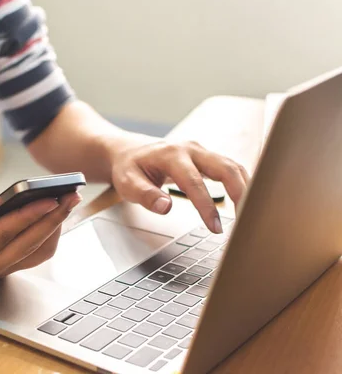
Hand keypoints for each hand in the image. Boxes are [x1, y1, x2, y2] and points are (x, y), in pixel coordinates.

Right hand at [0, 192, 81, 282]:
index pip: (6, 233)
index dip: (30, 215)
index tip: (51, 199)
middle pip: (29, 243)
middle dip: (53, 218)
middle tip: (72, 196)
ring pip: (36, 251)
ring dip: (54, 227)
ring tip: (67, 202)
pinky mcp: (3, 267)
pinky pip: (32, 254)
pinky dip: (47, 235)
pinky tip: (53, 216)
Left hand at [110, 139, 248, 232]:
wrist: (129, 152)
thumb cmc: (128, 168)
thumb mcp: (127, 183)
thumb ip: (145, 195)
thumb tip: (166, 207)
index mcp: (171, 155)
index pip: (194, 182)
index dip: (206, 206)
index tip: (215, 228)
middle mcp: (190, 149)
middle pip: (225, 167)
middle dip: (240, 193)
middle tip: (246, 221)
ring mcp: (201, 152)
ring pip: (233, 166)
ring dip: (246, 189)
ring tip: (250, 216)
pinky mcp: (207, 158)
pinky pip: (230, 168)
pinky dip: (242, 184)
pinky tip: (246, 203)